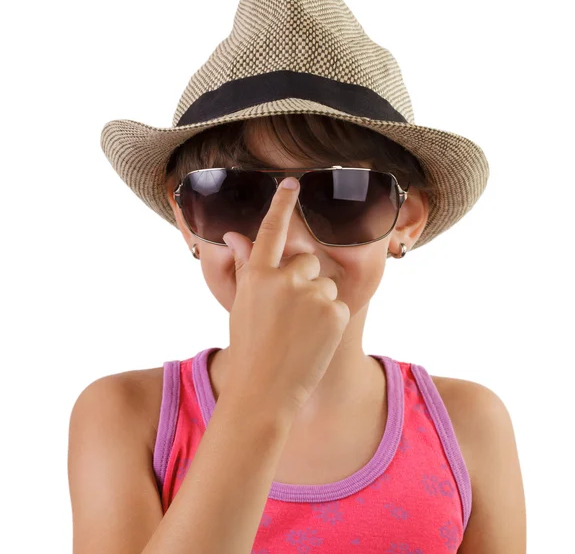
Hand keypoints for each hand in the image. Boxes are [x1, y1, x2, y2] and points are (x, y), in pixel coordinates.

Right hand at [220, 176, 350, 416]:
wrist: (264, 392)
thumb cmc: (249, 347)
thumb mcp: (242, 305)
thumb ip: (247, 268)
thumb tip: (236, 235)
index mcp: (258, 275)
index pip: (271, 230)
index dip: (282, 204)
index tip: (292, 183)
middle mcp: (285, 279)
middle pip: (307, 261)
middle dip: (304, 280)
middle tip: (291, 313)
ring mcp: (312, 295)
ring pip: (325, 285)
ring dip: (318, 303)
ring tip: (300, 332)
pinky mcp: (335, 313)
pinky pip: (337, 306)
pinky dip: (330, 321)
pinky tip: (313, 340)